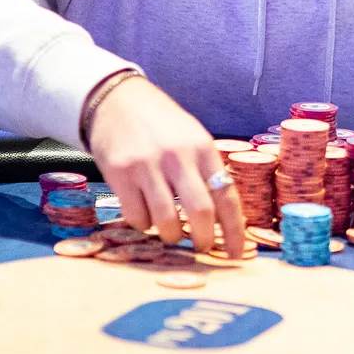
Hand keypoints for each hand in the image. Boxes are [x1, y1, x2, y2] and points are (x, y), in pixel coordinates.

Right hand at [87, 76, 245, 257]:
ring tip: (172, 232)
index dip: (234, 230)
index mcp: (203, 148)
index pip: (227, 195)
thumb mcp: (193, 137)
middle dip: (203, 240)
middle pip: (200, 212)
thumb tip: (224, 216)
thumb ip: (207, 170)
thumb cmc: (162, 125)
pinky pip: (137, 217)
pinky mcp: (120, 174)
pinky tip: (146, 215)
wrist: (117, 101)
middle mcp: (178, 157)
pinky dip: (144, 225)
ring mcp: (147, 166)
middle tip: (202, 247)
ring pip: (166, 221)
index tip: (236, 253)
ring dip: (172, 236)